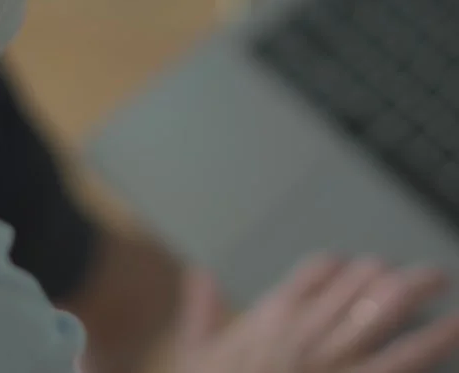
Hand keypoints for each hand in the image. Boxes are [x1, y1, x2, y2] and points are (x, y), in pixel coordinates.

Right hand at [176, 256, 458, 372]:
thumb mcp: (197, 354)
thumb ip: (202, 311)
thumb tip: (198, 275)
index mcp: (273, 317)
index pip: (317, 271)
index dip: (345, 267)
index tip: (365, 266)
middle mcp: (307, 332)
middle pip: (360, 286)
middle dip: (398, 276)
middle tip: (429, 274)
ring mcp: (334, 363)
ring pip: (384, 315)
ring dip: (417, 297)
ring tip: (442, 283)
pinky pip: (396, 363)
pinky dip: (426, 346)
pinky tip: (447, 333)